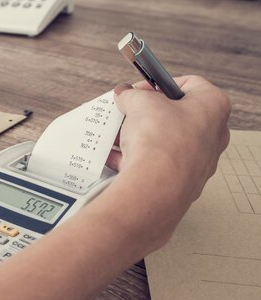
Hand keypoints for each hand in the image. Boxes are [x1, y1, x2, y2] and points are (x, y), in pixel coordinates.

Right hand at [108, 75, 229, 200]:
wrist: (156, 186)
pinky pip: (155, 165)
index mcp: (213, 106)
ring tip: (117, 135)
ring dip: (138, 137)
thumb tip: (125, 95)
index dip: (159, 84)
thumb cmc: (160, 141)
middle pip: (174, 115)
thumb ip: (132, 95)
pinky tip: (116, 157)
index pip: (189, 84)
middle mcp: (212, 134)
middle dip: (147, 113)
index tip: (139, 90)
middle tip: (128, 112)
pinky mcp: (181, 181)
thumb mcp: (140, 103)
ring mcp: (198, 161)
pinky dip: (136, 160)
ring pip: (164, 142)